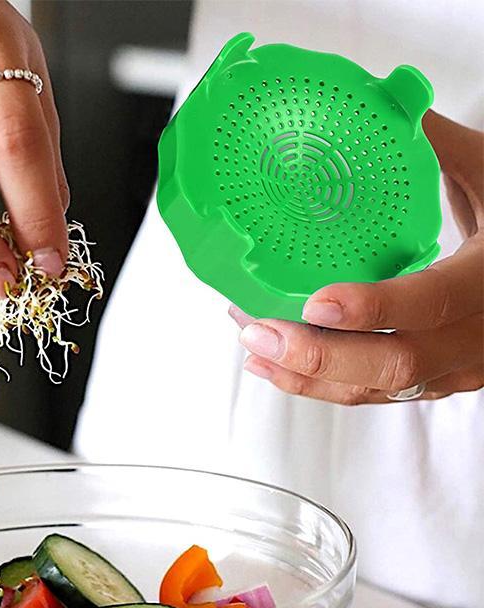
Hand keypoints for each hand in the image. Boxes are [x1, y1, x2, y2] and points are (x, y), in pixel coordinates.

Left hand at [232, 112, 483, 404]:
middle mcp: (477, 337)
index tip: (316, 302)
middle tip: (258, 335)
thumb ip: (438, 150)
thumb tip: (381, 105)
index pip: (434, 302)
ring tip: (252, 347)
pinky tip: (274, 366)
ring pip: (376, 391)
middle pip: (395, 366)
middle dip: (318, 357)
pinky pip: (373, 395)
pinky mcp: (434, 383)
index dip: (375, 308)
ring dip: (305, 376)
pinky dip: (319, 385)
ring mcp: (455, 369)